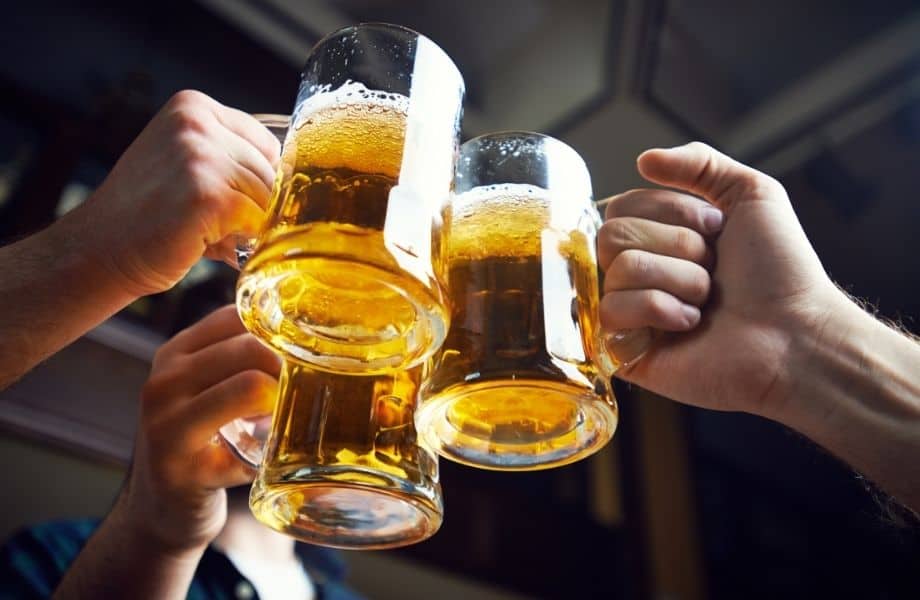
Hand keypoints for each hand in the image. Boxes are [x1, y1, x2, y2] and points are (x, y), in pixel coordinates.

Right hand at [63, 90, 279, 295]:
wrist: (99, 250)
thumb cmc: (150, 216)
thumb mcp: (187, 165)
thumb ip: (232, 160)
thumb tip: (299, 182)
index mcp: (193, 106)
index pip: (266, 144)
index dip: (259, 181)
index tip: (234, 202)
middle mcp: (196, 122)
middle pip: (271, 171)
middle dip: (254, 207)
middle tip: (215, 227)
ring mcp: (201, 156)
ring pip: (267, 198)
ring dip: (247, 226)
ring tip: (206, 234)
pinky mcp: (207, 194)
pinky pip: (256, 221)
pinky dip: (241, 241)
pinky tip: (207, 244)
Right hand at [113, 305, 279, 553]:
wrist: (162, 508)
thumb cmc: (203, 441)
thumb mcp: (211, 388)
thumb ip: (244, 359)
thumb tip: (309, 331)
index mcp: (177, 352)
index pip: (242, 315)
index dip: (281, 334)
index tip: (300, 358)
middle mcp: (164, 379)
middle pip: (252, 346)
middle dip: (289, 368)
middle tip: (302, 394)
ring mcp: (166, 422)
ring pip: (251, 385)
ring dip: (282, 403)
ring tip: (282, 421)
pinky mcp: (181, 465)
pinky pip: (248, 443)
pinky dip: (269, 445)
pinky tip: (265, 454)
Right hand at [599, 142, 841, 416]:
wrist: (797, 334)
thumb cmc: (781, 272)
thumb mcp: (752, 194)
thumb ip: (700, 163)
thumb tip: (643, 159)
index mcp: (659, 239)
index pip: (622, 205)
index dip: (672, 211)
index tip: (717, 229)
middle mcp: (640, 274)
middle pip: (612, 234)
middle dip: (677, 246)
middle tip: (713, 269)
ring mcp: (629, 314)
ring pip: (619, 270)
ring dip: (679, 280)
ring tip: (707, 302)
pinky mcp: (624, 351)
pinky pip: (612, 311)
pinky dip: (660, 310)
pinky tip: (689, 325)